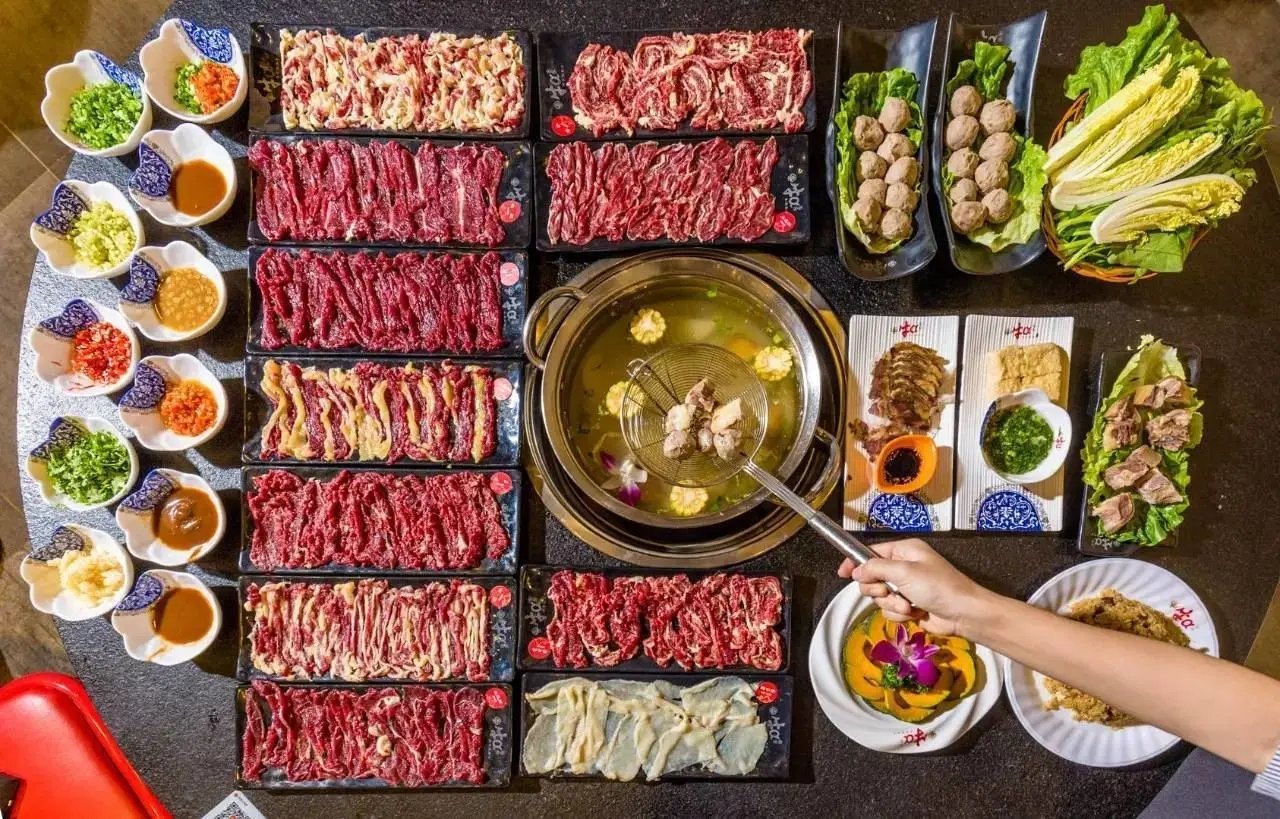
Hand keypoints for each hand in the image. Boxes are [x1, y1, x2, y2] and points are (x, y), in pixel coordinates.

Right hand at [837, 538, 989, 636]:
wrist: (963, 614)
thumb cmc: (937, 586)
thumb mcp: (904, 571)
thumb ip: (875, 568)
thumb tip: (855, 571)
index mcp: (904, 551)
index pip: (871, 553)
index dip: (856, 562)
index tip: (842, 573)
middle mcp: (903, 567)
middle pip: (871, 577)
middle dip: (878, 589)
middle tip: (887, 591)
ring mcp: (906, 588)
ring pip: (879, 596)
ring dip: (891, 604)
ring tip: (908, 606)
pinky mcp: (908, 606)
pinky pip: (890, 610)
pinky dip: (899, 614)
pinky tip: (913, 613)